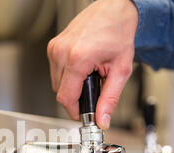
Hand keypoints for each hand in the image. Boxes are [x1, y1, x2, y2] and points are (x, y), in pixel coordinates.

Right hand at [47, 0, 137, 129]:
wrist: (114, 8)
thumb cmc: (118, 32)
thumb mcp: (120, 70)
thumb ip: (110, 99)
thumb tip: (102, 120)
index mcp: (77, 59)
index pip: (66, 98)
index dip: (76, 111)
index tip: (86, 115)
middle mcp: (61, 52)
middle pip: (60, 93)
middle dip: (76, 98)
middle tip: (94, 92)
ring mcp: (55, 48)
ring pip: (57, 83)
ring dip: (71, 87)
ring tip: (90, 76)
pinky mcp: (53, 46)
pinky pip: (56, 71)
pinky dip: (68, 76)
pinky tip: (82, 68)